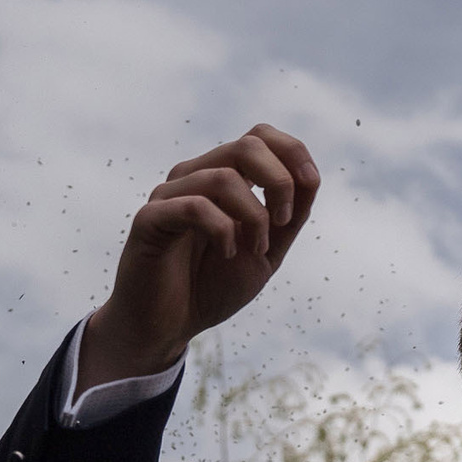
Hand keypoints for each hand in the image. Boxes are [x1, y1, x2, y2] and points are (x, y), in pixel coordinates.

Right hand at [78, 125, 319, 390]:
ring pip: (223, 177)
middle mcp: (195, 176)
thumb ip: (291, 216)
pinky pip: (194, 206)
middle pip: (247, 145)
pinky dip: (223, 230)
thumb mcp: (267, 251)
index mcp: (223, 176)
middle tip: (283, 223)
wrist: (168, 325)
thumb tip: (311, 176)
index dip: (292, 152)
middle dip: (279, 183)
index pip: (260, 136)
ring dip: (254, 216)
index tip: (310, 185)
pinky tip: (228, 253)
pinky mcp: (150, 219)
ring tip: (255, 249)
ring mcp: (170, 195)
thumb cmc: (212, 285)